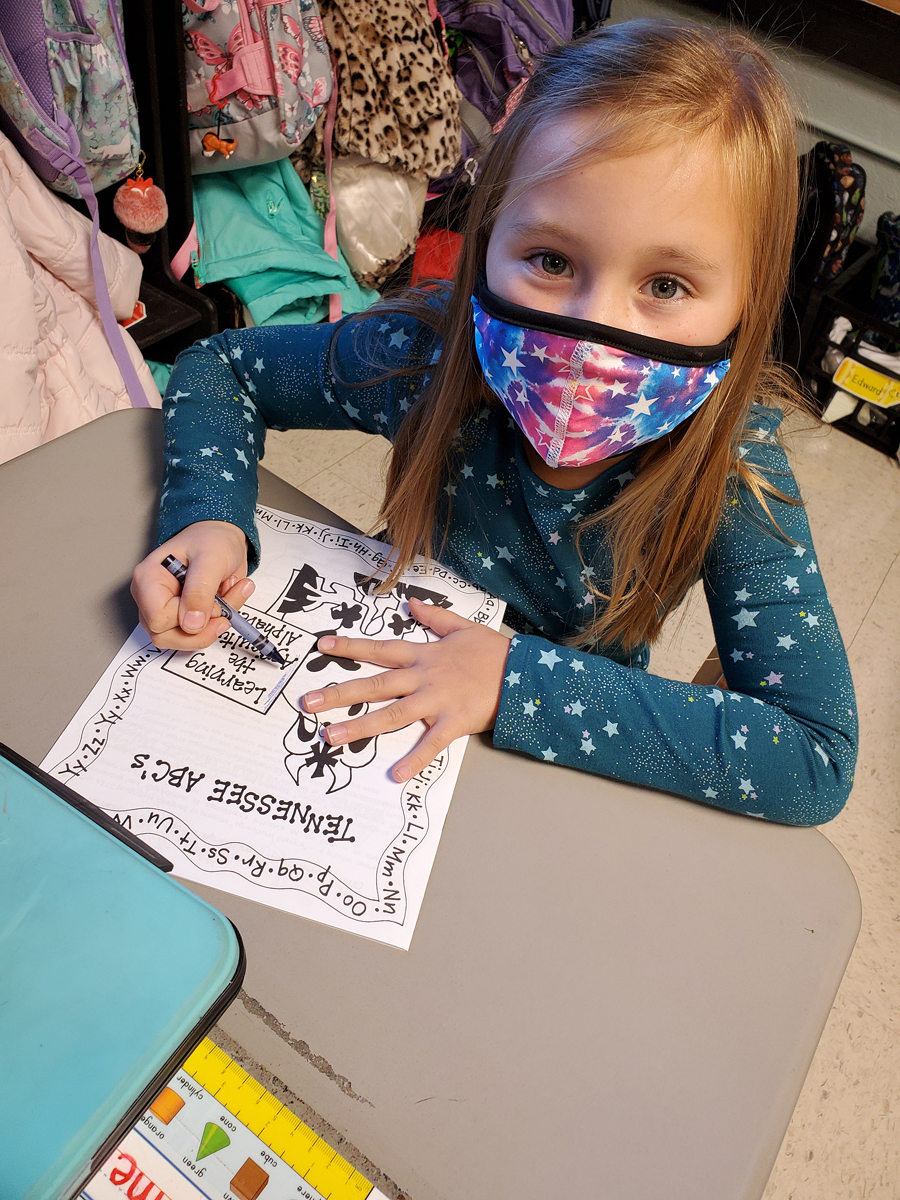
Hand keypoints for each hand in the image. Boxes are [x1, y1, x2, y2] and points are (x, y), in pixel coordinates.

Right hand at [131, 520, 251, 650]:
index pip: (159, 620)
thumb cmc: (211, 538)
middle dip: (203, 628)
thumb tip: (192, 624)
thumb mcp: (210, 559)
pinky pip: (199, 633)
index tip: (211, 603)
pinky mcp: (182, 615)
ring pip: (184, 639)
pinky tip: (229, 596)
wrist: (223, 535)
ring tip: (230, 594)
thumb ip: (200, 591)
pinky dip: (220, 619)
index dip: (187, 619)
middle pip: (166, 636)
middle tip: (225, 608)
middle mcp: (151, 597)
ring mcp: (166, 608)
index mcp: (149, 579)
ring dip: (215, 623)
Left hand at [301, 597, 511, 782]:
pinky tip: (396, 775)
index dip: (350, 647)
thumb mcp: (463, 627)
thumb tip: (411, 602)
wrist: (524, 674)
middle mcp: (423, 678)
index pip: (380, 649)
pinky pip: (431, 744)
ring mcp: (436, 701)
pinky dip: (414, 760)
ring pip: (392, 714)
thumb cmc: (493, 652)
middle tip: (307, 702)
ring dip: (360, 726)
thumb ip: (434, 617)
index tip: (322, 646)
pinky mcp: (453, 723)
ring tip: (330, 737)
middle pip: (375, 684)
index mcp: (423, 655)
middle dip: (339, 692)